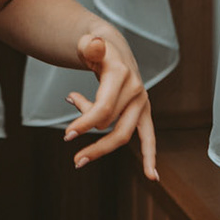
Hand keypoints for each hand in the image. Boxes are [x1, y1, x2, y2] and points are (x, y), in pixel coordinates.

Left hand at [62, 27, 158, 179]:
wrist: (113, 47)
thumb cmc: (95, 49)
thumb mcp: (88, 43)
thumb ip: (89, 45)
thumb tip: (93, 45)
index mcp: (121, 75)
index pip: (104, 107)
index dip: (85, 122)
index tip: (67, 135)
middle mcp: (135, 90)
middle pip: (112, 123)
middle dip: (92, 141)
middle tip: (71, 154)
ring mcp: (141, 103)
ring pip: (124, 133)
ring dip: (102, 149)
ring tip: (79, 160)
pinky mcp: (143, 113)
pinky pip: (148, 137)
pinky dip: (150, 156)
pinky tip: (152, 176)